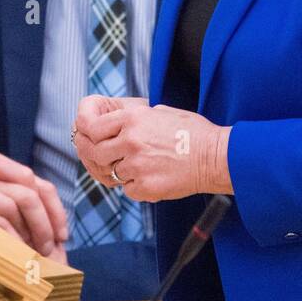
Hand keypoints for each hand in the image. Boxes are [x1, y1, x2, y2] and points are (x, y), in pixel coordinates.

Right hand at [0, 149, 67, 260]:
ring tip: (35, 252)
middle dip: (45, 223)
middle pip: (32, 192)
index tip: (62, 234)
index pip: (39, 184)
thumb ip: (1, 203)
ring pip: (17, 201)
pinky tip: (14, 250)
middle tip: (49, 248)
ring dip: (32, 230)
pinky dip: (9, 235)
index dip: (54, 209)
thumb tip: (31, 233)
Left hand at [74, 98, 231, 202]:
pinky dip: (136, 185)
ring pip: (111, 172)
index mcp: (133, 118)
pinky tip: (153, 176)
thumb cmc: (192, 132)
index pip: (92, 127)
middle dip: (96, 156)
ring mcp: (137, 166)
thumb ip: (132, 116)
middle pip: (95, 153)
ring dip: (121, 171)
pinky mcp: (145, 187)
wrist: (215, 157)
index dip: (86, 134)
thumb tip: (110, 122)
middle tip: (105, 157)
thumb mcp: (160, 111)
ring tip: (142, 165)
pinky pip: (128, 189)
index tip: (87, 138)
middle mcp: (131, 141)